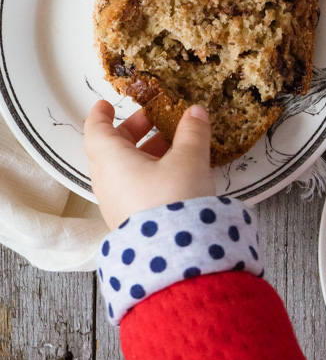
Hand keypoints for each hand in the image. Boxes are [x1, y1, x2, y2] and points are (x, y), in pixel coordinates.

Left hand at [85, 100, 216, 229]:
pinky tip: (172, 174)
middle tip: (153, 120)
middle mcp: (108, 183)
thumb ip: (192, 132)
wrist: (178, 255)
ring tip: (171, 145)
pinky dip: (147, 174)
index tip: (106, 104)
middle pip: (111, 150)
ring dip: (144, 154)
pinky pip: (132, 189)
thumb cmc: (174, 201)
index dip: (101, 115)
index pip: (95, 131)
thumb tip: (195, 112)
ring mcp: (117, 205)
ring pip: (123, 170)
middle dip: (132, 132)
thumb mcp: (189, 159)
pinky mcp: (131, 222)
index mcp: (112, 162)